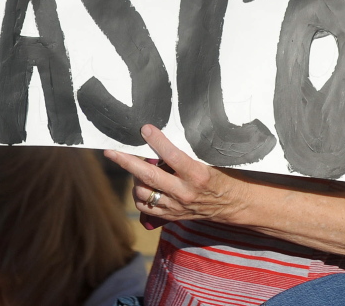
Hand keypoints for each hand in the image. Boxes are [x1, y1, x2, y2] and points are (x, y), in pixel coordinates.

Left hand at [104, 125, 250, 226]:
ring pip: (143, 193)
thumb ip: (189, 152)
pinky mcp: (172, 216)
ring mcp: (176, 207)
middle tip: (111, 151)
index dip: (156, 141)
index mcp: (197, 175)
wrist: (234, 205)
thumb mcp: (211, 160)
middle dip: (126, 162)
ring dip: (134, 178)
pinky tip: (142, 185)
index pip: (171, 155)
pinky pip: (146, 207)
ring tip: (135, 166)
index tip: (145, 128)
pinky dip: (140, 195)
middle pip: (148, 176)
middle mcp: (184, 192)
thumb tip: (165, 136)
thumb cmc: (223, 175)